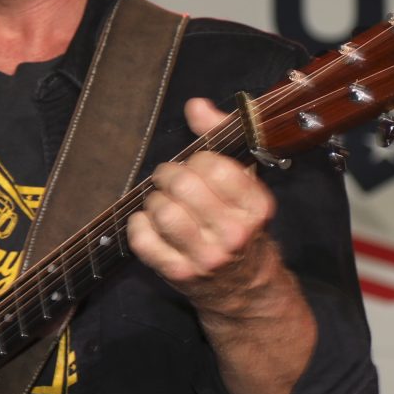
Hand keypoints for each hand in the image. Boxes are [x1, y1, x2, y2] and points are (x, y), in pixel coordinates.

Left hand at [128, 96, 290, 321]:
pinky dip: (138, 225)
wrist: (246, 288)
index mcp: (255, 207)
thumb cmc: (241, 226)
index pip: (215, 166)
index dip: (198, 159)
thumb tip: (195, 105)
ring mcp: (206, 257)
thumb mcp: (244, 183)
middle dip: (169, 175)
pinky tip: (149, 223)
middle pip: (184, 186)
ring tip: (161, 202)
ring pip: (163, 212)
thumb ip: (221, 138)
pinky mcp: (179, 273)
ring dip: (154, 200)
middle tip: (169, 179)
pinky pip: (143, 239)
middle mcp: (234, 233)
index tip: (197, 165)